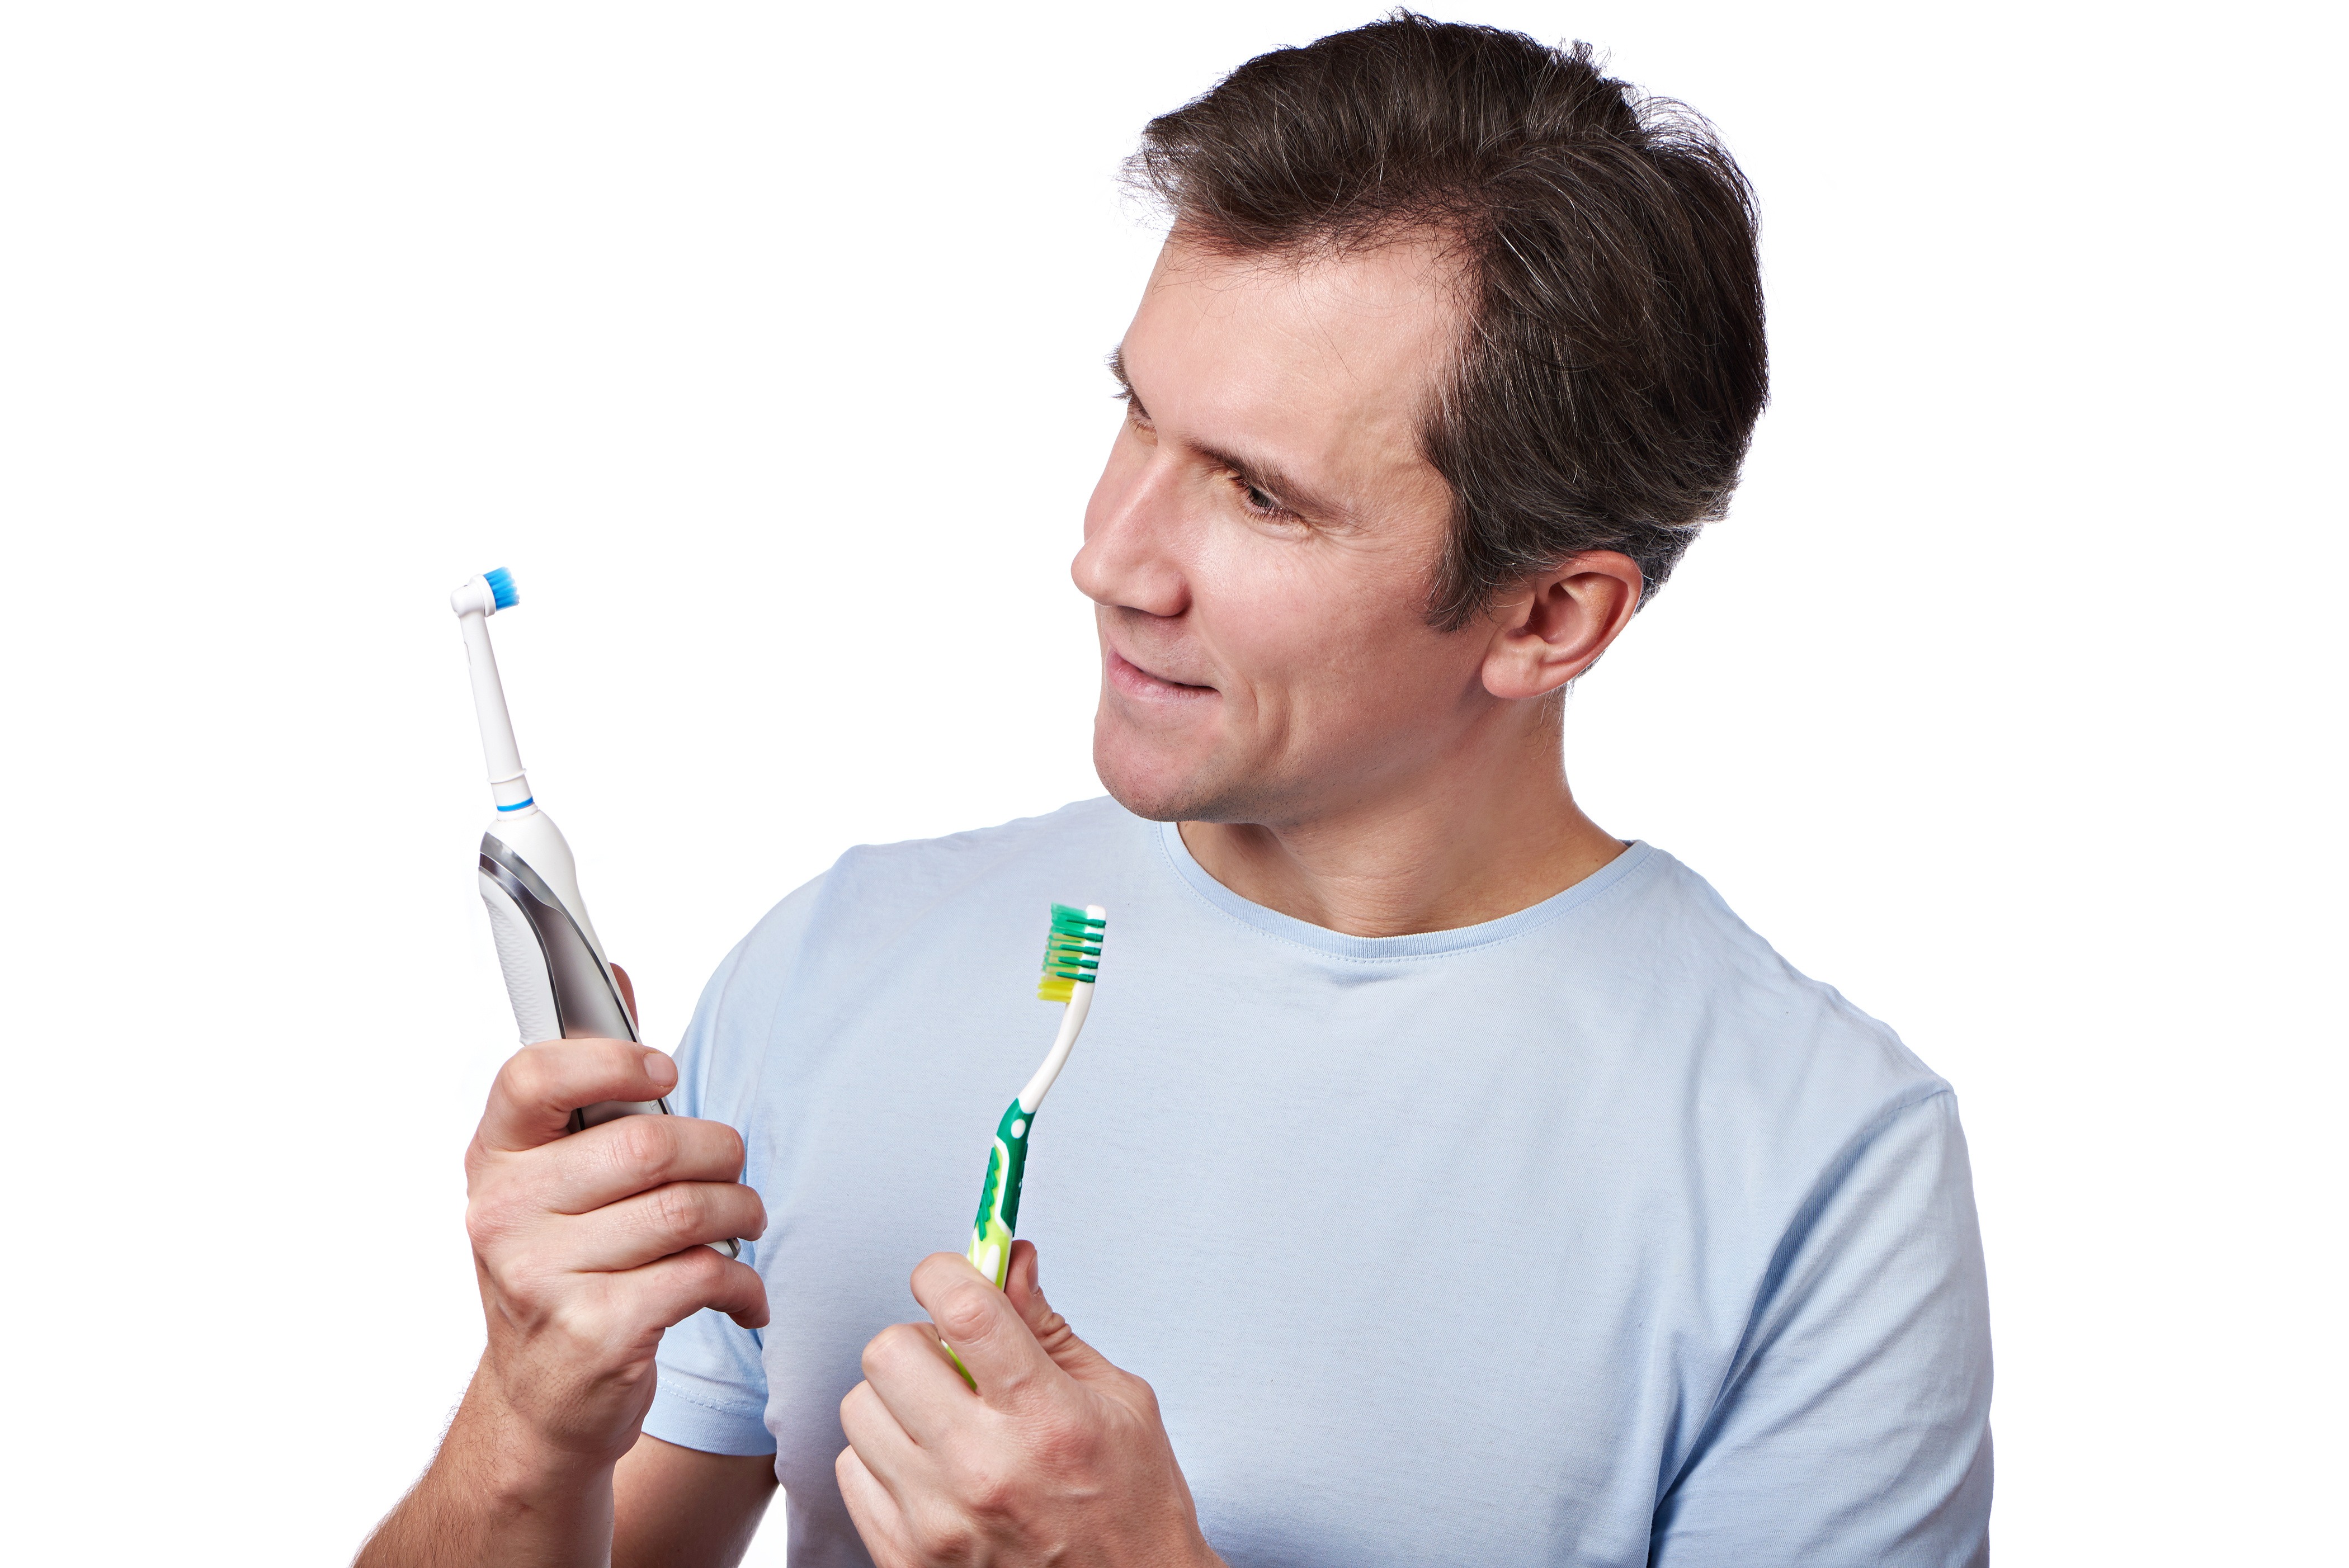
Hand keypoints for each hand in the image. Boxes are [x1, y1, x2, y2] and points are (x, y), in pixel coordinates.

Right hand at [463, 990, 768, 1474]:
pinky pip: (702, 1276)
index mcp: (493, 1160)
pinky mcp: (594, 1332)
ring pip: (686, 1210)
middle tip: (734, 1171)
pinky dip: (741, 1285)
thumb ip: (589, 1081)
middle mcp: (504, 1215)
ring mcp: (541, 1277)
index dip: (612, 1060)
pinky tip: (740, 1297)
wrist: (541, 1402)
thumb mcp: (555, 1177)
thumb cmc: (565, 1269)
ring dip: (739, 1214)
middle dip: (719, 1153)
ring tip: (740, 1226)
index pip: (534, 1076)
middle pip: (647, 1144)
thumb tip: (616, 971)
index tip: (664, 1071)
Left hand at [837, 1243, 1222, 1567]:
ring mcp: (936, 1521)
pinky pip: (851, 1472)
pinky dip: (884, 1458)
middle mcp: (982, 1469)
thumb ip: (1049, 1326)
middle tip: (955, 1359)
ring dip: (898, 1401)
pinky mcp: (905, 1559)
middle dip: (921, 1339)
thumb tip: (1011, 1258)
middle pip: (889, 1352)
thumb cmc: (1133, 1503)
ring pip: (859, 1409)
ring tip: (944, 1419)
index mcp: (1044, 1419)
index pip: (964, 1309)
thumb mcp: (1118, 1400)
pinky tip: (931, 1466)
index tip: (952, 1274)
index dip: (947, 1272)